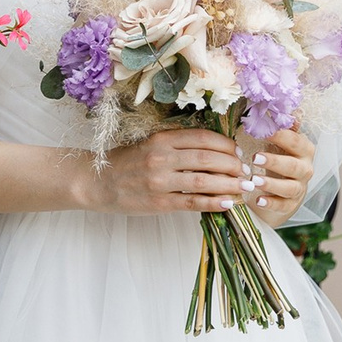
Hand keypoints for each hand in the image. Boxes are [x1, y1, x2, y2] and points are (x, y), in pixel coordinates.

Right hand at [77, 127, 255, 214]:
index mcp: (161, 139)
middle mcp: (161, 157)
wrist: (95, 183)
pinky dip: (214, 202)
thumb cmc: (126, 163)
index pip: (204, 138)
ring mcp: (160, 181)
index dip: (226, 145)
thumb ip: (178, 145)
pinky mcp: (158, 203)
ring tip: (244, 187)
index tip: (237, 152)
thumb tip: (216, 152)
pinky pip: (193, 202)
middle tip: (246, 172)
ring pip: (205, 180)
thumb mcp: (150, 145)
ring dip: (230, 184)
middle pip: (209, 158)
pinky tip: (228, 203)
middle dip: (234, 165)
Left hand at [242, 127, 314, 227]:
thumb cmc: (277, 158)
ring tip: (255, 181)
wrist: (280, 189)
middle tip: (255, 158)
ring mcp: (299, 188)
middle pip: (294, 166)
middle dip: (275, 161)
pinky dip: (271, 203)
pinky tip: (258, 200)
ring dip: (272, 184)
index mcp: (303, 149)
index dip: (280, 136)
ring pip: (290, 187)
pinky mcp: (291, 204)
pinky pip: (283, 205)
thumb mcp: (278, 143)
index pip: (295, 141)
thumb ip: (278, 127)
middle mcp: (305, 168)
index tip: (263, 131)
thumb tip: (273, 107)